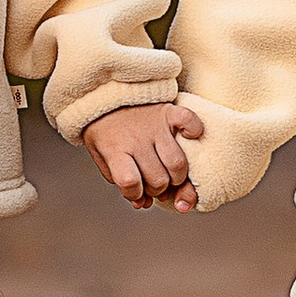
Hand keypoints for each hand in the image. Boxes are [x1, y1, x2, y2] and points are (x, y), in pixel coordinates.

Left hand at [85, 101, 204, 212]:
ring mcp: (155, 125)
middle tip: (154, 182)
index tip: (134, 191)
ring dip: (178, 176)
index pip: (130, 183)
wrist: (104, 94)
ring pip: (177, 163)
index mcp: (116, 150)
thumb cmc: (105, 130)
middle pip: (158, 179)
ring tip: (170, 173)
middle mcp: (137, 139)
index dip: (134, 195)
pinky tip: (187, 138)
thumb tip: (143, 203)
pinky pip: (190, 121)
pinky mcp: (168, 111)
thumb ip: (119, 181)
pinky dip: (194, 131)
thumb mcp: (101, 156)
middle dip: (158, 189)